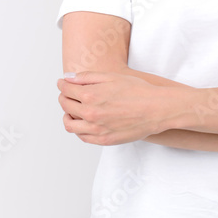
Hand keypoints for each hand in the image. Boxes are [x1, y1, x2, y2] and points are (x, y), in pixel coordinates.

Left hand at [57, 71, 175, 145]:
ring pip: (70, 125)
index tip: (62, 83)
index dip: (62, 84)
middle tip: (67, 93)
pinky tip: (83, 122)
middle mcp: (90, 113)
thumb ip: (87, 77)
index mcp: (90, 95)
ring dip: (67, 115)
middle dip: (63, 97)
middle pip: (65, 105)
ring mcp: (96, 129)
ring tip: (72, 110)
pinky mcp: (104, 140)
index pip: (65, 90)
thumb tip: (68, 78)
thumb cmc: (137, 91)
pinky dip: (78, 129)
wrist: (156, 109)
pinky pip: (82, 137)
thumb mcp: (111, 77)